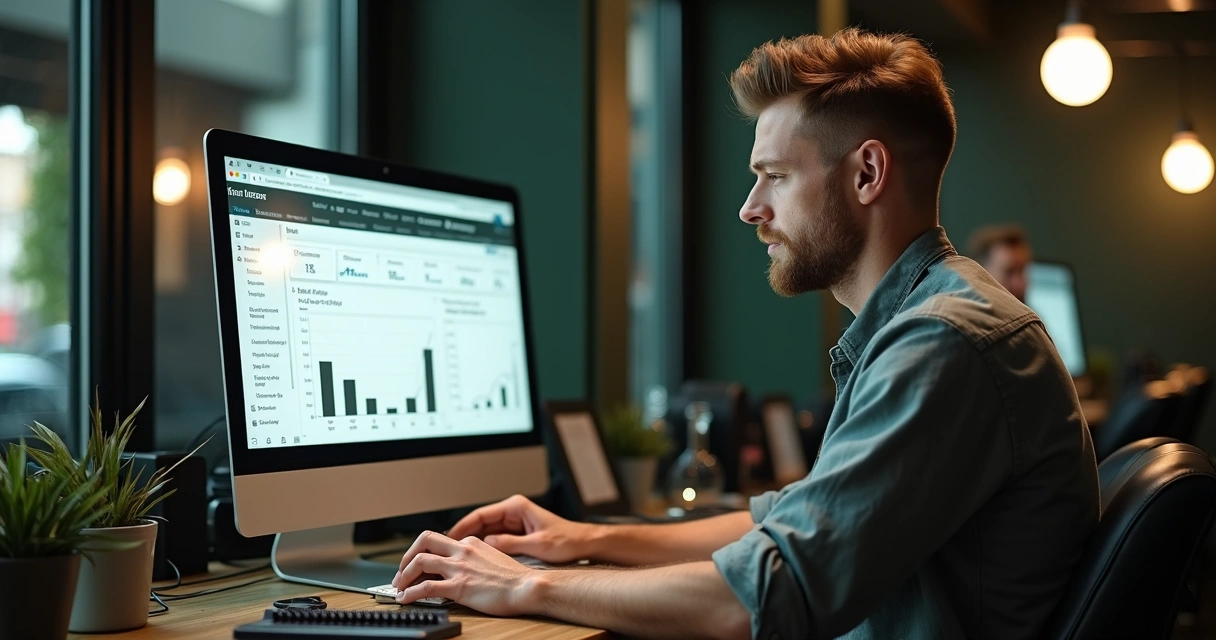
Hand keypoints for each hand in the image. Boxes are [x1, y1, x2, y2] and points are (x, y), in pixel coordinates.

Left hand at [391, 530, 540, 615]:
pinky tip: (405, 599)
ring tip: (399, 586)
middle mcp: (463, 550)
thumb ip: (476, 558)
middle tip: (402, 570)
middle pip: (424, 541)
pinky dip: (410, 593)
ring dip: (404, 574)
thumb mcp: (493, 558)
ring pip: (420, 561)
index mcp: (471, 543)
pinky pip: (426, 588)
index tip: (418, 563)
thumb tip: (464, 566)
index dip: (424, 551)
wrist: (527, 587)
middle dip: (407, 555)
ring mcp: (460, 568)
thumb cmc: (515, 578)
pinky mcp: (459, 587)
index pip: (439, 540)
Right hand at [446, 494, 596, 563]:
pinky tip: (475, 559)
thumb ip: (511, 544)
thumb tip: (486, 545)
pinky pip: (495, 540)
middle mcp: (513, 512)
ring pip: (485, 532)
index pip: (481, 514)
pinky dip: (484, 548)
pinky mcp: (517, 534)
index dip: (462, 526)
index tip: (449, 537)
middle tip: (447, 549)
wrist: (585, 544)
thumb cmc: (568, 541)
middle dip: (464, 536)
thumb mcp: (538, 545)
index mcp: (516, 507)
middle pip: (480, 523)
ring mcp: (514, 523)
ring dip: (472, 543)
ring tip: (456, 556)